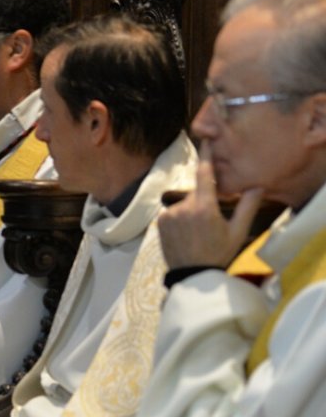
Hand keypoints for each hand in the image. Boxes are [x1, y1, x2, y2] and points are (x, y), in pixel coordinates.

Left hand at [158, 141, 262, 269]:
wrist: (192, 276)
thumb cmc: (219, 254)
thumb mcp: (238, 232)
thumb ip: (247, 207)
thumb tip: (257, 186)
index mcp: (204, 207)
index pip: (205, 175)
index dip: (206, 156)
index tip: (206, 140)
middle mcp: (183, 207)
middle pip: (197, 193)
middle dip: (205, 202)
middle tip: (210, 224)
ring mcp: (169, 214)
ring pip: (184, 204)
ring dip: (191, 212)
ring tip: (197, 233)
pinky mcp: (160, 221)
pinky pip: (173, 213)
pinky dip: (180, 219)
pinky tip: (186, 235)